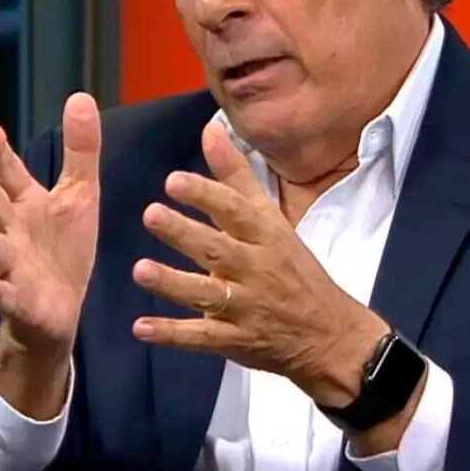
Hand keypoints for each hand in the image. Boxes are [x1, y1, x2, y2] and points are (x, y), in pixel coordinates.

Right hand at [0, 93, 100, 374]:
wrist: (59, 312)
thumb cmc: (62, 249)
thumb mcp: (79, 195)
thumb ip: (80, 150)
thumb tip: (81, 96)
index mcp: (24, 205)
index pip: (7, 174)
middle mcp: (9, 232)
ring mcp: (10, 268)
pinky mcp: (20, 303)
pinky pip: (6, 298)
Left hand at [130, 121, 389, 407]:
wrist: (329, 335)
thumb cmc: (294, 269)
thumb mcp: (272, 219)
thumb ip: (237, 176)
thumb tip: (210, 129)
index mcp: (266, 236)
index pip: (236, 212)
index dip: (206, 195)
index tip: (174, 181)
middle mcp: (256, 269)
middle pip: (217, 250)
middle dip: (184, 233)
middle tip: (151, 214)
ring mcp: (245, 308)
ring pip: (206, 294)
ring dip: (172, 283)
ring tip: (140, 270)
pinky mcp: (235, 341)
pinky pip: (200, 338)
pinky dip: (171, 334)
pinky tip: (140, 328)